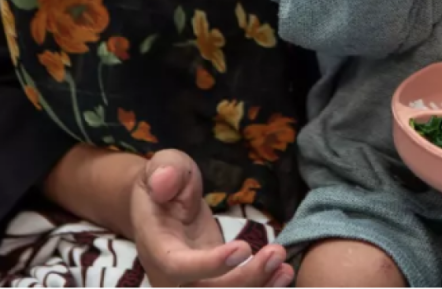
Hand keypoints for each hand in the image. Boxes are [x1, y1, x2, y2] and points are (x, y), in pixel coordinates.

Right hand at [131, 150, 293, 287]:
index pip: (178, 267)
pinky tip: (282, 275)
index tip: (243, 248)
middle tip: (277, 253)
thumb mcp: (165, 165)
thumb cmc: (166, 181)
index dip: (210, 264)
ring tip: (284, 268)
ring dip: (257, 286)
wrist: (159, 204)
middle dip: (245, 279)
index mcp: (156, 247)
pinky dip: (260, 287)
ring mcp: (192, 282)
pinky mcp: (211, 281)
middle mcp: (170, 275)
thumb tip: (163, 181)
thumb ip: (166, 171)